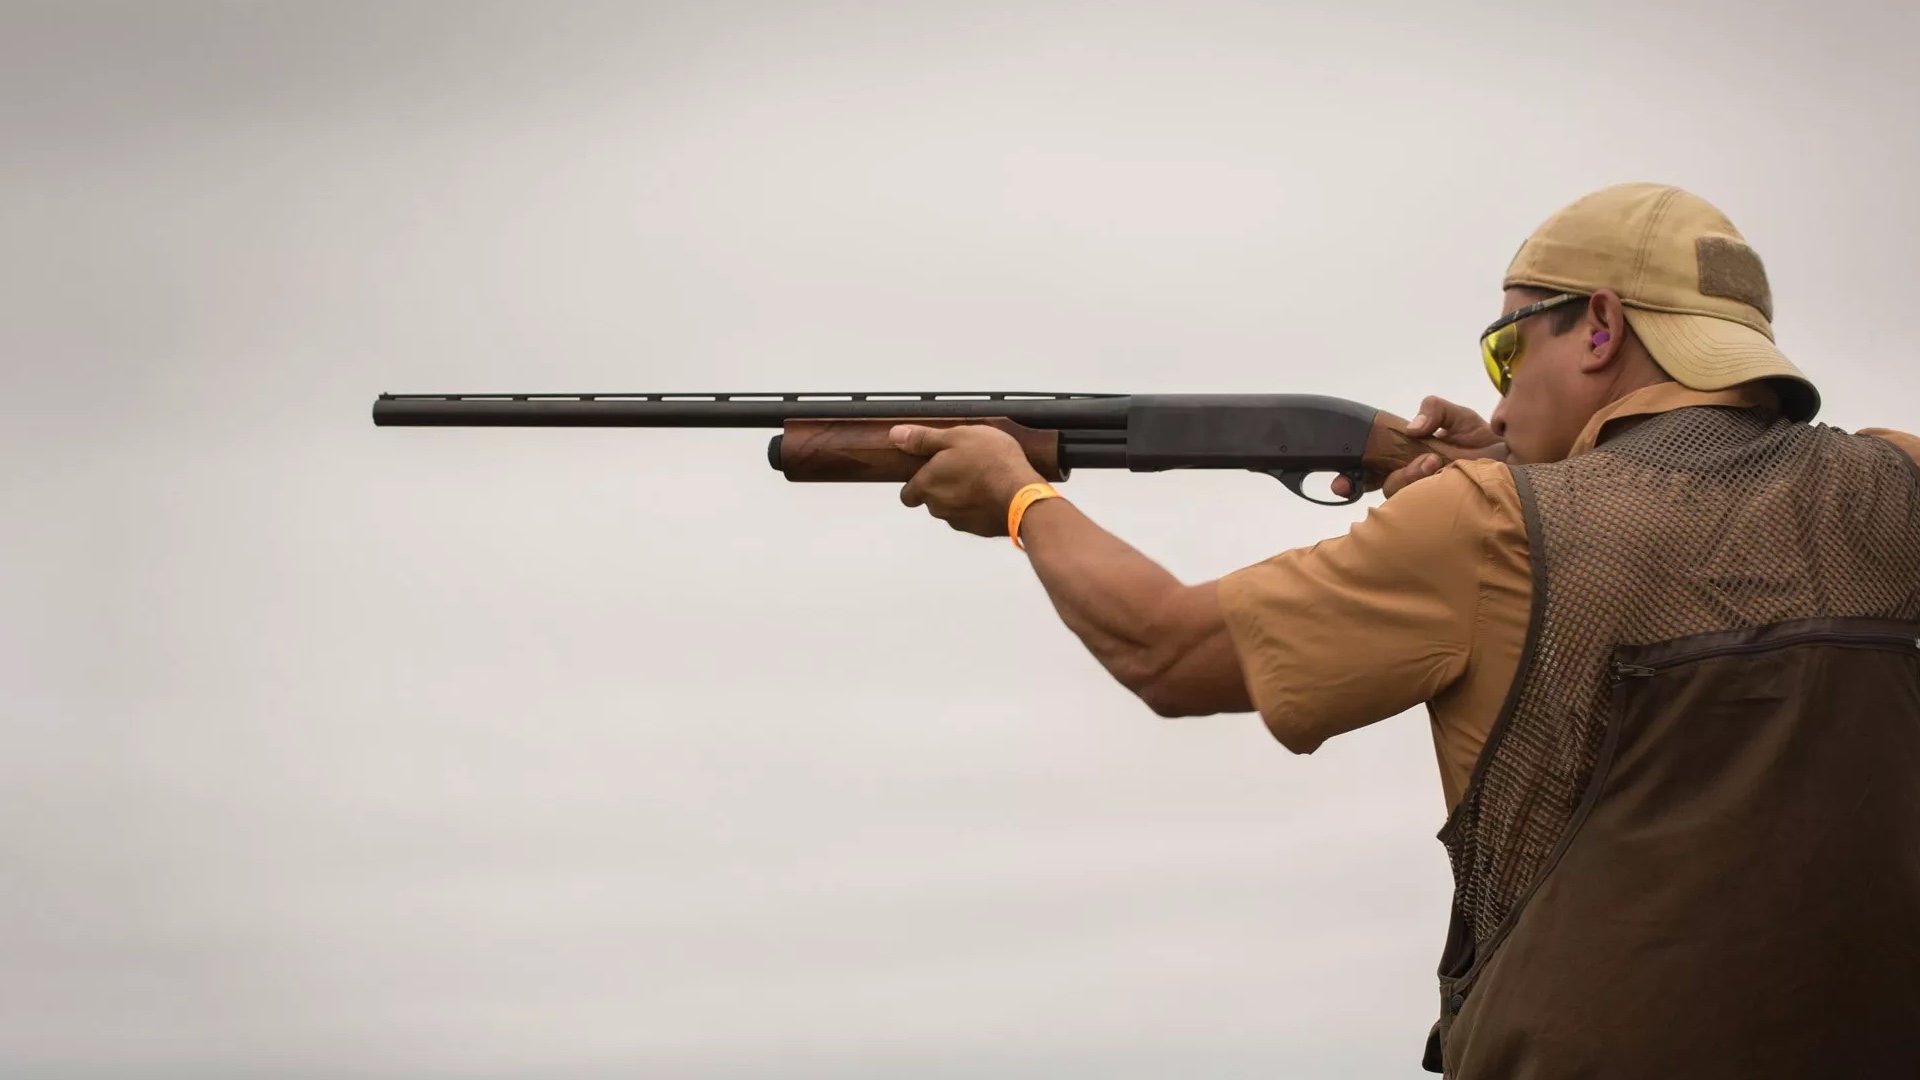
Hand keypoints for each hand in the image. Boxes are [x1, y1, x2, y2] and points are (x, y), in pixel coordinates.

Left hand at [891, 423, 1046, 537]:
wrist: (1022, 494)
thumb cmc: (991, 462)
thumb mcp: (956, 436)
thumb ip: (924, 438)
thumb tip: (896, 435)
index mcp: (927, 485)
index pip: (907, 494)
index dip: (916, 482)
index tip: (930, 470)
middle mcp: (939, 507)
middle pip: (931, 500)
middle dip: (942, 486)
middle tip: (962, 466)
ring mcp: (959, 521)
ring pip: (952, 509)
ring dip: (961, 497)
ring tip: (982, 477)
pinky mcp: (979, 529)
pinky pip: (973, 517)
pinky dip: (979, 507)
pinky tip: (993, 492)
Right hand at [1330, 396, 1507, 499]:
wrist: (1519, 462)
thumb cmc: (1487, 441)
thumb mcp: (1458, 416)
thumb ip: (1434, 410)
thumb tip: (1412, 429)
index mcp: (1408, 459)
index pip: (1369, 472)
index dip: (1349, 478)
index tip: (1339, 484)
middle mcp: (1412, 481)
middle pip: (1378, 488)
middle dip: (1368, 483)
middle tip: (1402, 463)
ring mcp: (1426, 498)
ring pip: (1399, 497)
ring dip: (1408, 479)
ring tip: (1433, 462)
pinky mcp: (1443, 511)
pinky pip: (1423, 510)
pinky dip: (1429, 490)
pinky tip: (1445, 476)